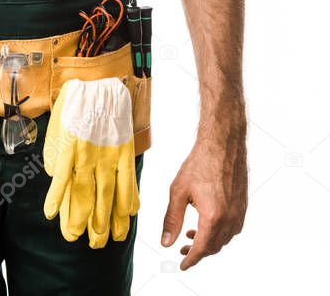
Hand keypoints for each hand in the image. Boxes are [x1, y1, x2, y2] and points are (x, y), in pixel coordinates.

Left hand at [161, 125, 247, 269]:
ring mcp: (239, 213)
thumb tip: (166, 242)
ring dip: (209, 241)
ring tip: (191, 234)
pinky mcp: (243, 206)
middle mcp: (229, 218)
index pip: (201, 249)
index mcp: (213, 217)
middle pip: (213, 247)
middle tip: (182, 248)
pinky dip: (219, 232)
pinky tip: (208, 223)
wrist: (222, 144)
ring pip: (224, 239)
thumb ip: (172, 219)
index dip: (190, 260)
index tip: (182, 265)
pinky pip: (232, 228)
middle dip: (198, 251)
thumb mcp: (178, 191)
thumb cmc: (200, 163)